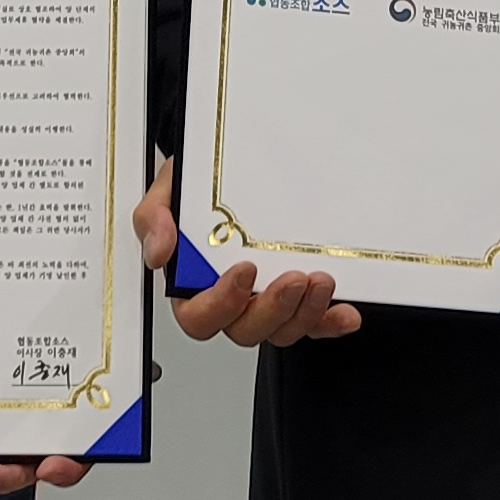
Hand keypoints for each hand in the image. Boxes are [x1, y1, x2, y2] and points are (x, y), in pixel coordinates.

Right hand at [139, 151, 360, 348]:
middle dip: (273, 309)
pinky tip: (345, 312)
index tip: (243, 271)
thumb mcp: (168, 190)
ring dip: (305, 313)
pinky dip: (329, 322)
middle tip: (293, 278)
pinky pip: (312, 322)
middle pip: (245, 330)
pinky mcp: (294, 299)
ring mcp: (263, 301)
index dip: (221, 304)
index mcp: (191, 284)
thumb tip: (158, 250)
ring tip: (321, 282)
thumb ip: (153, 218)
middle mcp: (229, 300)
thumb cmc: (196, 188)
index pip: (199, 316)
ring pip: (281, 330)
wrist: (225, 169)